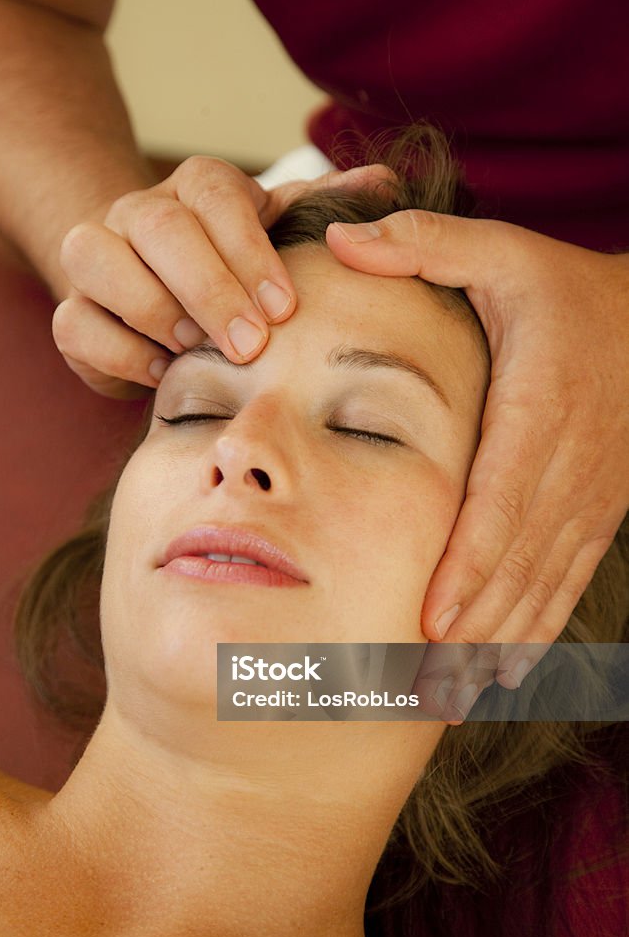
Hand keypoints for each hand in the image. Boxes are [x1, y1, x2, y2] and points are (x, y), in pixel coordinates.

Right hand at [52, 156, 390, 398]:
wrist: (164, 295)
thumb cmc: (238, 272)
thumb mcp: (283, 237)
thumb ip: (324, 211)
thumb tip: (384, 183)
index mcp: (196, 189)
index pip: (216, 198)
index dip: (249, 251)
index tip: (285, 308)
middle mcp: (139, 212)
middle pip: (159, 227)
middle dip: (208, 288)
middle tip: (250, 344)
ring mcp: (96, 257)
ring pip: (97, 260)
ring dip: (155, 311)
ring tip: (199, 351)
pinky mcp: (72, 312)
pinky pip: (76, 325)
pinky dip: (120, 353)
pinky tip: (164, 373)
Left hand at [327, 214, 628, 721]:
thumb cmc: (561, 291)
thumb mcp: (500, 252)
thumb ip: (424, 245)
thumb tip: (340, 236)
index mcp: (537, 404)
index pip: (500, 498)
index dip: (470, 563)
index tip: (432, 620)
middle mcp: (567, 463)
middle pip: (517, 561)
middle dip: (473, 630)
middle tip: (421, 688)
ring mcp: (588, 496)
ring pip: (541, 584)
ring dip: (498, 647)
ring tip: (449, 699)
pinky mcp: (595, 515)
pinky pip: (565, 581)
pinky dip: (535, 632)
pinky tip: (500, 675)